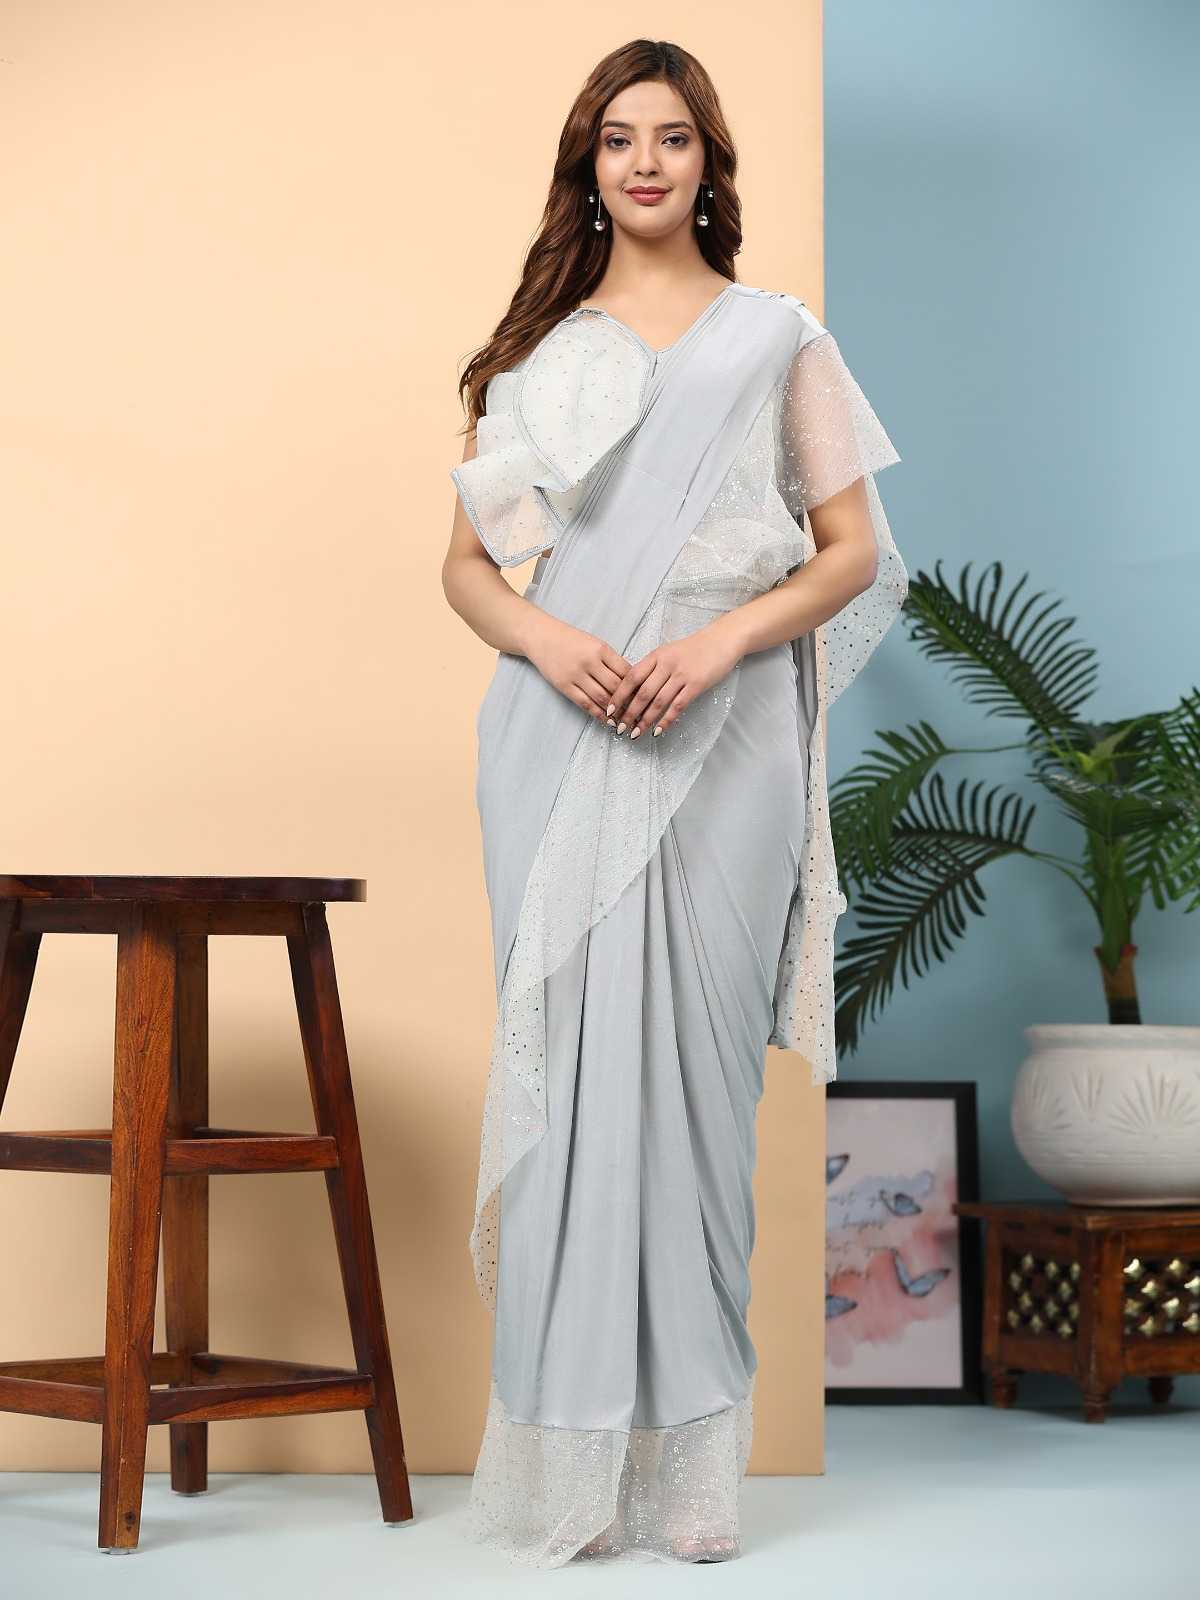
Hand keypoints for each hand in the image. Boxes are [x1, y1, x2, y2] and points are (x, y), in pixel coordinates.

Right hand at [525, 613, 631, 724]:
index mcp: (601, 649)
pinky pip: (585, 703)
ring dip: (615, 711)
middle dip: (629, 701)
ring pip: (602, 697)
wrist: (542, 637)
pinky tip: (606, 721)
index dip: (637, 686)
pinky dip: (598, 714)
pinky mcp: (564, 685)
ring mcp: (576, 674)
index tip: (644, 697)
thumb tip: (630, 682)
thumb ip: (611, 661)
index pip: (626, 671)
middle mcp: (589, 662)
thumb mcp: (595, 643)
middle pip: (616, 686)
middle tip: (638, 713)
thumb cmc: (571, 640)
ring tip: (625, 720)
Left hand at [608, 620, 743, 738]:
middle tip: (619, 728)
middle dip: (628, 713)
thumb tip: (633, 689)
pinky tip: (657, 731)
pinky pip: (677, 706)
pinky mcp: (696, 685)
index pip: (631, 677)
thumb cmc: (693, 649)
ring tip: (635, 733)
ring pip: (658, 702)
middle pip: (642, 693)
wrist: (721, 641)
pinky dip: (666, 720)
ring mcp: (681, 675)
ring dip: (644, 720)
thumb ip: (652, 667)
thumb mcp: (668, 652)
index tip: (610, 710)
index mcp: (656, 656)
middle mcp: (666, 665)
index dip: (619, 695)